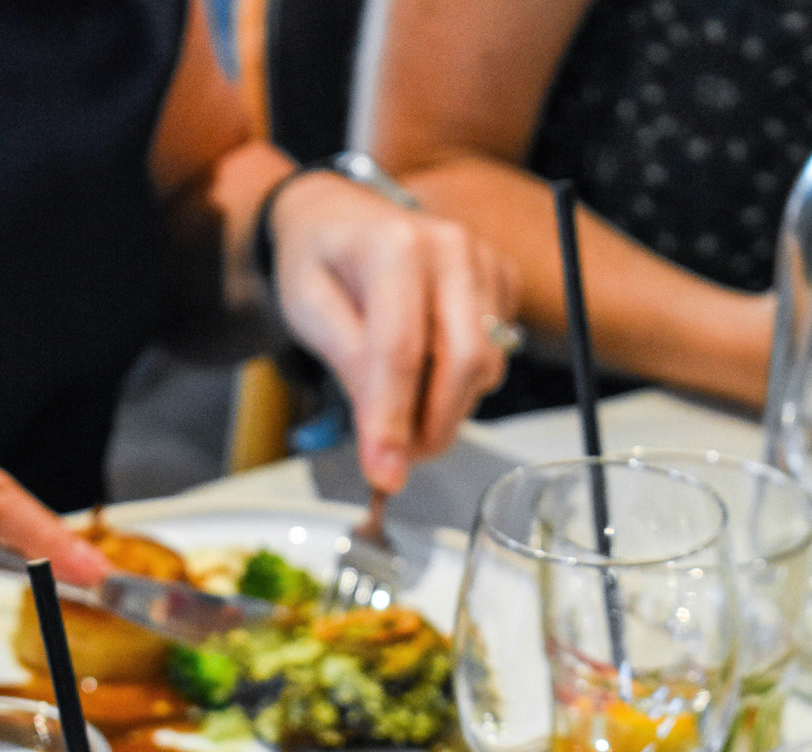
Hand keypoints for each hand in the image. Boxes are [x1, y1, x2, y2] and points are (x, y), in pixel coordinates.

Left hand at [268, 170, 518, 492]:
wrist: (341, 218)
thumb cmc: (319, 261)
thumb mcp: (308, 310)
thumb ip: (348, 368)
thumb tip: (383, 441)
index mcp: (394, 247)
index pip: (401, 351)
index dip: (394, 421)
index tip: (385, 474)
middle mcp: (451, 248)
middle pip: (465, 360)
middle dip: (434, 423)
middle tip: (399, 456)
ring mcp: (484, 263)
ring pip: (487, 365)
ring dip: (447, 406)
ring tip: (402, 404)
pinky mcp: (502, 282)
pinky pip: (498, 354)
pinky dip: (462, 381)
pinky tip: (427, 368)